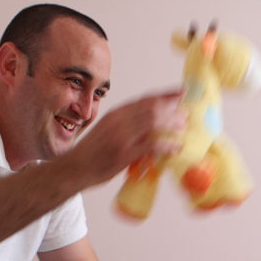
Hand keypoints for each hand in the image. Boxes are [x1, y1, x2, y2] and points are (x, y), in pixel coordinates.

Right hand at [67, 88, 187, 186]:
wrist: (74, 168)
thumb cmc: (93, 151)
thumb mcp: (109, 130)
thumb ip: (127, 124)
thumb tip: (151, 124)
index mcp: (117, 113)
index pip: (146, 99)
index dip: (166, 94)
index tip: (182, 92)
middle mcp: (119, 120)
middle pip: (152, 108)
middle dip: (173, 109)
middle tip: (187, 114)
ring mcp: (121, 136)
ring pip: (153, 122)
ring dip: (172, 124)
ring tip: (184, 128)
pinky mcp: (124, 153)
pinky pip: (151, 145)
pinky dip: (166, 145)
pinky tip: (176, 147)